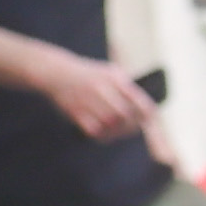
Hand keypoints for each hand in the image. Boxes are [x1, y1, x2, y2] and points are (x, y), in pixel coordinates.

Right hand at [35, 48, 150, 144]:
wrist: (56, 73)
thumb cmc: (90, 74)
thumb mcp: (111, 71)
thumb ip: (128, 86)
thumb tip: (146, 107)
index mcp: (114, 78)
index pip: (138, 99)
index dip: (146, 113)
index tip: (148, 118)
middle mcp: (101, 88)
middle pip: (124, 114)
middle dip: (133, 124)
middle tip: (135, 128)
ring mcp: (87, 100)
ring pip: (110, 124)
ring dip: (119, 131)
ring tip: (122, 132)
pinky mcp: (75, 112)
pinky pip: (94, 129)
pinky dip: (103, 134)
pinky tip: (108, 133)